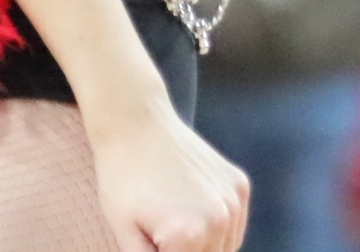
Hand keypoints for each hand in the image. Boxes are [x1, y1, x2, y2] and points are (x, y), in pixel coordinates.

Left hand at [88, 101, 247, 251]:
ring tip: (171, 218)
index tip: (153, 239)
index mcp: (189, 237)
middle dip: (183, 251)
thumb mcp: (124, 232)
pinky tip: (188, 205)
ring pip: (225, 249)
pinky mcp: (239, 185)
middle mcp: (219, 220)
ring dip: (203, 246)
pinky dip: (215, 226)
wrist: (134, 121)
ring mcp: (233, 201)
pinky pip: (232, 224)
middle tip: (159, 228)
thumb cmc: (121, 178)